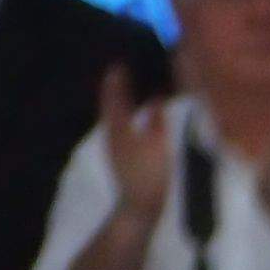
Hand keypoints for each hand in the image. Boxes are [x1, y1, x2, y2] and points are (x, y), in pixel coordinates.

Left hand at [98, 65, 173, 227]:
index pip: (115, 95)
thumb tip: (156, 98)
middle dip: (116, 89)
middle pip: (110, 104)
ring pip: (114, 116)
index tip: (120, 64)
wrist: (138, 205)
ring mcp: (114, 146)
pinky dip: (125, 117)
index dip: (117, 79)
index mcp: (119, 125)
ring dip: (120, 103)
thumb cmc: (150, 173)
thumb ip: (157, 118)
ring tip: (130, 94)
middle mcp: (111, 132)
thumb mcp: (158, 143)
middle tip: (123, 75)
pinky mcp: (120, 157)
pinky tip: (134, 121)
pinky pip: (120, 128)